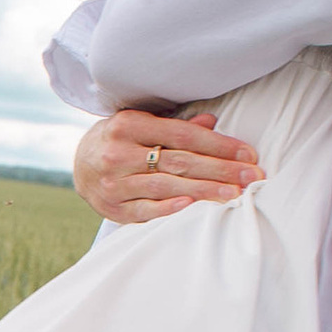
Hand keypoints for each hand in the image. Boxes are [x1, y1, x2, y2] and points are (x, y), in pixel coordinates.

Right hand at [72, 106, 259, 223]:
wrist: (80, 164)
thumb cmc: (122, 140)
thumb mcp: (143, 123)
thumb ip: (176, 125)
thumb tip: (212, 122)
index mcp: (128, 125)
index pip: (183, 136)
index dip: (218, 145)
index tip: (248, 154)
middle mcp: (119, 153)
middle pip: (179, 162)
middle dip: (220, 170)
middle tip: (252, 177)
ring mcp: (114, 183)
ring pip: (166, 187)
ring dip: (204, 191)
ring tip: (234, 195)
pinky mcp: (113, 208)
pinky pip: (146, 209)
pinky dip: (169, 209)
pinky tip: (193, 207)